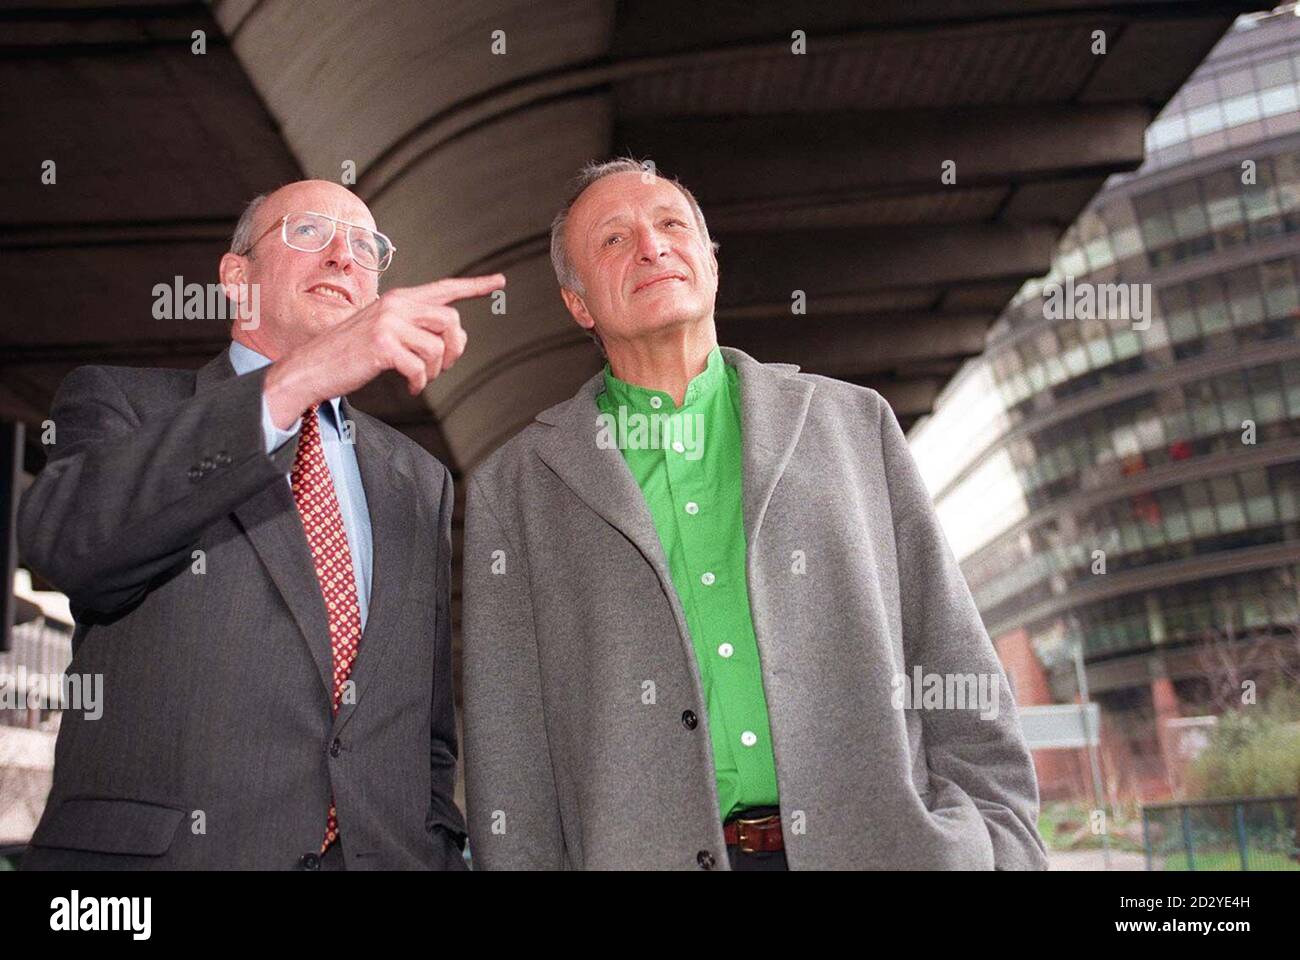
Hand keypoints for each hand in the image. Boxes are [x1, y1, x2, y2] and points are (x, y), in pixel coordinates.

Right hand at [263, 274, 504, 427]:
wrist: (310, 368)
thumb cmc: (348, 354)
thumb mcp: (383, 331)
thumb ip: (415, 326)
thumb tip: (455, 338)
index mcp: (397, 298)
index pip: (443, 288)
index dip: (474, 286)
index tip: (499, 281)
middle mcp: (394, 304)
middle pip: (451, 321)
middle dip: (454, 349)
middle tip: (442, 367)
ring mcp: (387, 323)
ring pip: (438, 348)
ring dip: (434, 371)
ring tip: (419, 379)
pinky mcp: (382, 345)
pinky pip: (421, 368)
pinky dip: (419, 383)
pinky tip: (410, 388)